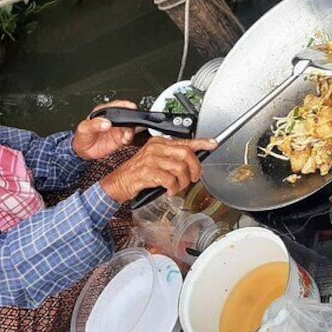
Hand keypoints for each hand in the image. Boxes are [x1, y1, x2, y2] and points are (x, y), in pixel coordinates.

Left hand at [72, 100, 137, 160]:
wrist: (83, 151)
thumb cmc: (82, 136)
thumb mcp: (84, 128)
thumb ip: (94, 124)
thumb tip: (106, 123)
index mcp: (104, 112)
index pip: (116, 105)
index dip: (124, 105)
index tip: (130, 106)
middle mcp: (113, 120)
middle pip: (126, 115)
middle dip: (131, 118)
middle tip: (131, 122)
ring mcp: (117, 129)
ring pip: (129, 126)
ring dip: (131, 129)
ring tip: (127, 134)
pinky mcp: (119, 139)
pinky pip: (128, 137)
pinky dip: (129, 138)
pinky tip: (124, 140)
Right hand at [99, 137, 217, 202]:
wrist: (118, 183)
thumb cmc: (137, 174)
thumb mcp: (156, 162)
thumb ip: (172, 159)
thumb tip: (193, 162)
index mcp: (159, 143)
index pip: (185, 141)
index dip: (202, 142)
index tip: (213, 144)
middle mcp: (155, 148)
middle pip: (186, 153)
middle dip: (194, 168)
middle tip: (193, 178)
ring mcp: (151, 159)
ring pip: (180, 168)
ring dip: (184, 182)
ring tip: (178, 187)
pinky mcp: (147, 172)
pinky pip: (169, 180)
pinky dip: (173, 188)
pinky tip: (170, 191)